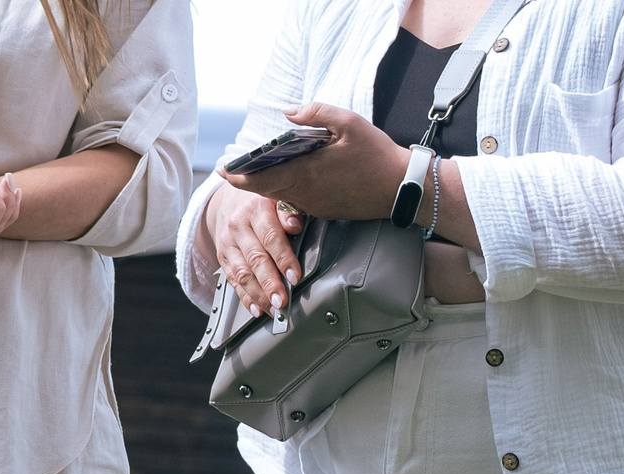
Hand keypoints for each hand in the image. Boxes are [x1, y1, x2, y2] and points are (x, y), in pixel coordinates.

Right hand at [202, 183, 307, 315]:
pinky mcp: (222, 258)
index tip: (294, 276)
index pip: (270, 237)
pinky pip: (233, 280)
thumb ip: (288, 210)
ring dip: (258, 294)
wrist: (229, 199)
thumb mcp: (277, 196)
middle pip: (255, 259)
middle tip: (282, 300)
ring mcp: (227, 244)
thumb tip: (295, 225)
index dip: (283, 258)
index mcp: (254, 209)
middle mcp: (238, 227)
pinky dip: (245, 297)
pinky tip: (256, 309)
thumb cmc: (262, 200)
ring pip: (242, 273)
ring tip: (272, 309)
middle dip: (269, 283)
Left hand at [221, 103, 407, 223]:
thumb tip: (289, 112)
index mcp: (304, 173)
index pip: (259, 179)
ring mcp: (311, 206)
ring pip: (280, 195)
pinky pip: (296, 201)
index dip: (237, 176)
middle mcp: (302, 194)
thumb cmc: (376, 154)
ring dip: (269, 184)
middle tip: (234, 169)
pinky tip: (292, 176)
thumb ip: (317, 113)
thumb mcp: (350, 123)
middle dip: (247, 180)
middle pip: (264, 190)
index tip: (223, 170)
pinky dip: (288, 189)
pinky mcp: (321, 212)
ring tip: (261, 168)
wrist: (400, 187)